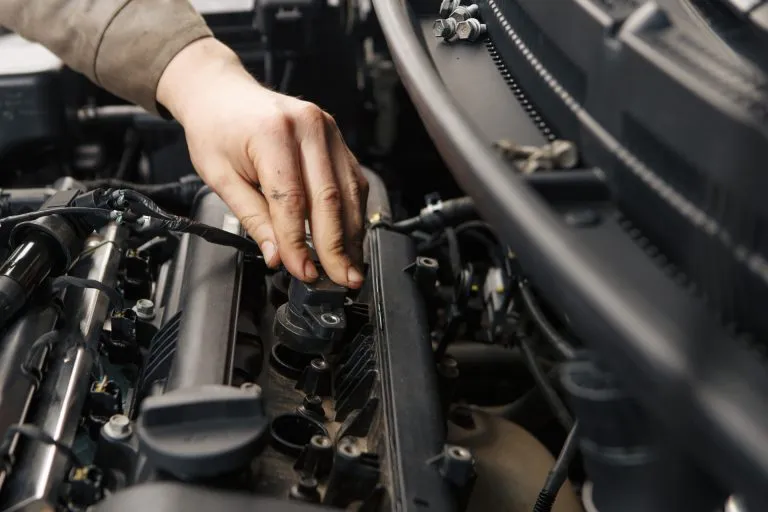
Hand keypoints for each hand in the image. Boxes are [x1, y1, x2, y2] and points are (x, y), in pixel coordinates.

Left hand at [157, 38, 367, 287]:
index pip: (291, 200)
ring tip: (350, 266)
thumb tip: (278, 255)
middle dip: (335, 246)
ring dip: (352, 235)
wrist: (221, 93)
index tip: (302, 271)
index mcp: (272, 133)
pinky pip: (352, 180)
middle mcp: (307, 126)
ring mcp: (327, 129)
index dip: (299, 242)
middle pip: (329, 198)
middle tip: (340, 278)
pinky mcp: (336, 137)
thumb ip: (252, 217)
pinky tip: (351, 238)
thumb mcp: (220, 177)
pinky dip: (353, 213)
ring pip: (349, 191)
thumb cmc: (216, 129)